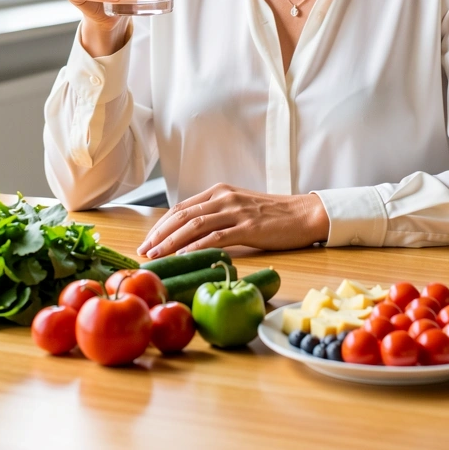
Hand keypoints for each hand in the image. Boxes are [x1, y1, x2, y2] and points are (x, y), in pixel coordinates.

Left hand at [137, 184, 329, 256]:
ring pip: (194, 225)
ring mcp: (236, 211)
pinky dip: (196, 248)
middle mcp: (224, 197)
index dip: (161, 225)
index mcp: (220, 191)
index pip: (181, 208)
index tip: (147, 242)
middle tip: (144, 252)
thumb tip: (191, 234)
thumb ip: (217, 215)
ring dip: (171, 242)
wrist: (304, 214)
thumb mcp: (240, 208)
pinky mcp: (248, 227)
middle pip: (182, 215)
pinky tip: (183, 258)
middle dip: (159, 235)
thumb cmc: (273, 215)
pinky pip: (216, 237)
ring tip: (156, 257)